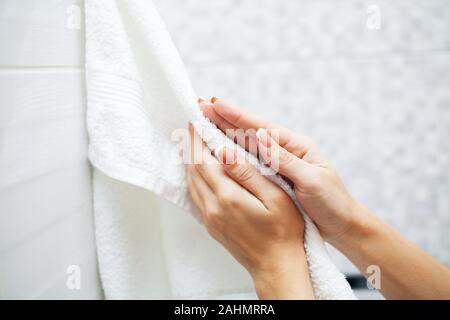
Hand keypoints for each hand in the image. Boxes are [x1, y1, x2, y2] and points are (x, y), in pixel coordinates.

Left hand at [186, 123, 313, 298]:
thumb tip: (225, 152)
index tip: (197, 118)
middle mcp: (212, 207)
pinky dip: (194, 176)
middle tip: (194, 124)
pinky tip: (200, 169)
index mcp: (228, 197)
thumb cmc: (284, 232)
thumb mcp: (274, 198)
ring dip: (190, 159)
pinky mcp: (211, 225)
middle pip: (193, 168)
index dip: (199, 137)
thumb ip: (248, 174)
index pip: (204, 159)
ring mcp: (209, 218)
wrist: (277, 266)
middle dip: (191, 143)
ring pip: (191, 181)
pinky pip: (195, 194)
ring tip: (195, 141)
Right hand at [199, 97, 359, 243]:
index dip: (237, 116)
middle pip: (250, 131)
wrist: (343, 225)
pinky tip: (220, 150)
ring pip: (247, 145)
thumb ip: (285, 160)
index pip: (262, 127)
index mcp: (297, 146)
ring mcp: (279, 163)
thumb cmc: (332, 202)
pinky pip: (250, 161)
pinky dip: (234, 153)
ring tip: (205, 122)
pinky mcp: (275, 177)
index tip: (216, 105)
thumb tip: (262, 136)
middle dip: (226, 119)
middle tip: (202, 107)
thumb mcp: (312, 180)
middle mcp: (285, 151)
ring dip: (226, 133)